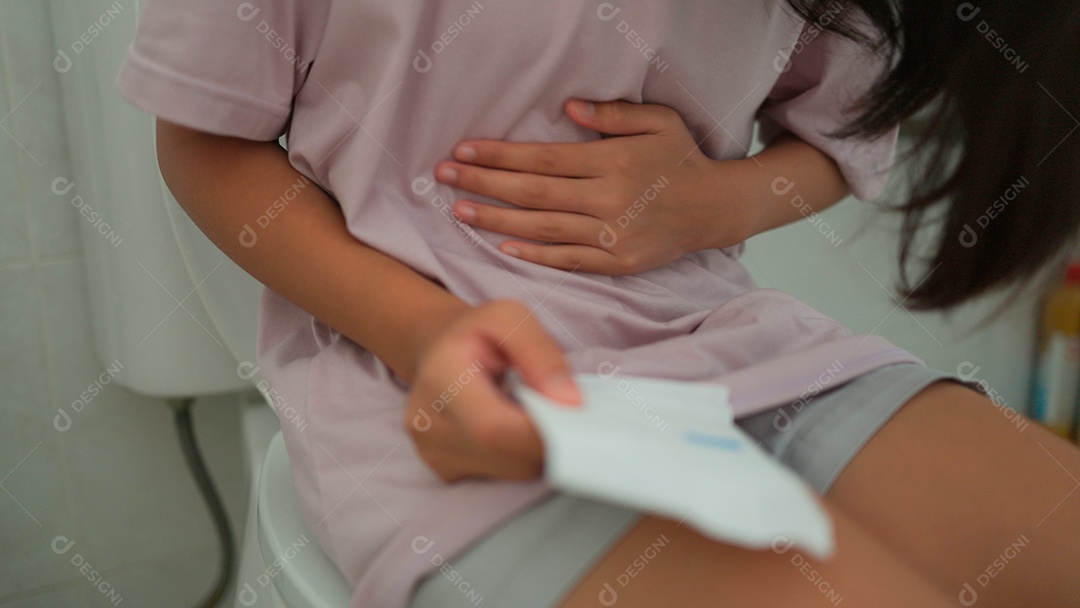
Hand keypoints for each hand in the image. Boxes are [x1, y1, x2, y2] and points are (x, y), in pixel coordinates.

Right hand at [405, 300, 580, 481]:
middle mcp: (428, 426)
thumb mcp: (511, 318)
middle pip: (511, 457)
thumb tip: (571, 403)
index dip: (544, 432)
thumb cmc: (477, 333)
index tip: (577, 416)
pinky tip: (514, 426)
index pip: (495, 430)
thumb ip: (542, 355)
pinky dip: (520, 455)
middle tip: (559, 406)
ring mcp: (434, 455)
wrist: (438, 352)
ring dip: (536, 446)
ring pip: (514, 471)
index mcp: (440, 380)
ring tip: (531, 411)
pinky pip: (503, 476)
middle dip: (549, 437)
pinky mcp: (445, 472)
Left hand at [434, 100, 751, 273]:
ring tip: (459, 212)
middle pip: (532, 193)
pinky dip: (534, 255)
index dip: (499, 155)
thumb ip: (613, 114)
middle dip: (483, 184)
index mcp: (612, 162)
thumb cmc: (681, 159)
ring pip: (542, 229)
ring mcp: (612, 235)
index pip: (542, 159)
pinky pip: (567, 260)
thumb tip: (568, 107)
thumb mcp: (657, 122)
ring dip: (496, 221)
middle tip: (443, 176)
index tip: (463, 150)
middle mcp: (608, 199)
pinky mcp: (617, 263)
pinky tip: (502, 247)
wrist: (715, 208)